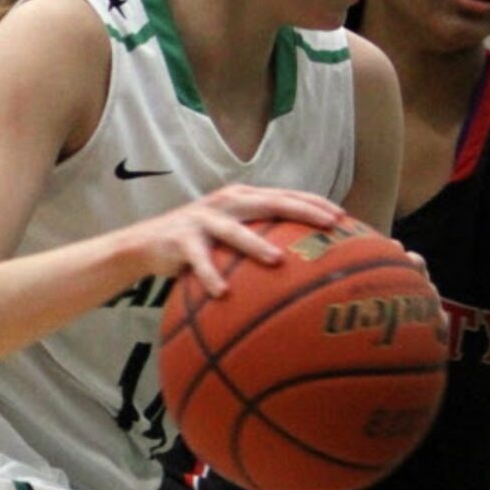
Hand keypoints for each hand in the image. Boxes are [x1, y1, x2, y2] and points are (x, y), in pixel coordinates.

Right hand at [128, 184, 347, 296]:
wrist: (146, 243)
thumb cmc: (200, 243)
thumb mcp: (231, 233)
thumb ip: (261, 238)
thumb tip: (302, 265)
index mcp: (243, 198)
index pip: (285, 196)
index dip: (315, 203)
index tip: (343, 217)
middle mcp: (227, 202)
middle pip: (271, 203)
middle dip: (302, 211)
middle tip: (329, 225)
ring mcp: (203, 219)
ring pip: (234, 231)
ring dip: (255, 245)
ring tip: (277, 260)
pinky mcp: (181, 240)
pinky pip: (199, 261)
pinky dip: (210, 276)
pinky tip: (222, 293)